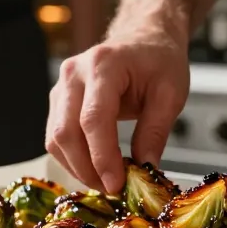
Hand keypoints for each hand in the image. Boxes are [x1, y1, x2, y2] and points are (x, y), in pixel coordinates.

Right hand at [46, 30, 189, 192]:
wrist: (144, 38)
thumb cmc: (159, 60)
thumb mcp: (170, 93)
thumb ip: (155, 131)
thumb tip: (145, 169)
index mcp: (103, 65)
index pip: (93, 119)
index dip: (102, 157)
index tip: (117, 184)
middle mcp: (73, 74)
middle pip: (66, 132)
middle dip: (87, 168)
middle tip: (113, 189)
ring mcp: (61, 86)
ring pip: (56, 138)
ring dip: (78, 167)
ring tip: (107, 181)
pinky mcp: (58, 100)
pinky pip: (56, 137)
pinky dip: (73, 159)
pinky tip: (95, 168)